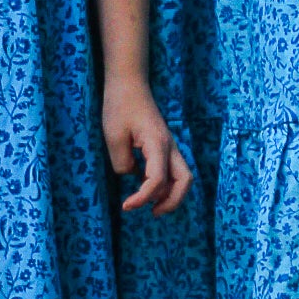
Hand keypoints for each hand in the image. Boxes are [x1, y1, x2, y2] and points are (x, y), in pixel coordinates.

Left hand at [104, 80, 192, 215]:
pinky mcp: (164, 146)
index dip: (142, 198)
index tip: (126, 206)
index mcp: (157, 144)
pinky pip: (173, 171)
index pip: (157, 180)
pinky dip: (166, 185)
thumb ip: (122, 163)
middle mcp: (169, 147)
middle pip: (185, 181)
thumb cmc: (120, 106)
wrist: (129, 84)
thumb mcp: (113, 137)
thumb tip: (131, 177)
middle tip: (151, 213)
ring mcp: (170, 146)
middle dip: (171, 202)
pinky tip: (148, 189)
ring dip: (172, 195)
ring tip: (152, 207)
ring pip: (183, 177)